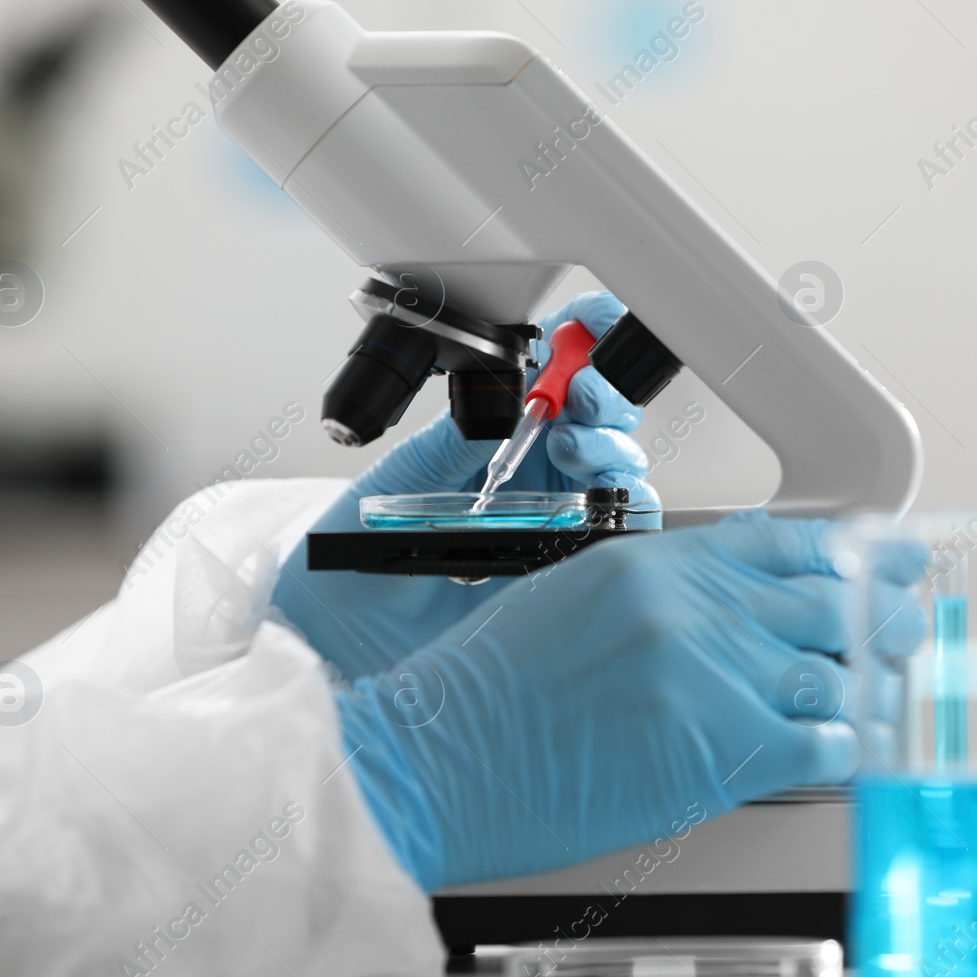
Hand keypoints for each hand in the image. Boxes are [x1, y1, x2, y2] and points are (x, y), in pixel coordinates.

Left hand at [270, 292, 657, 680]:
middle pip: (597, 417)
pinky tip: (601, 494)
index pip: (546, 381)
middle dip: (603, 391)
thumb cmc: (348, 577)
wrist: (344, 652)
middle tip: (580, 392)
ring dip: (611, 442)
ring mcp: (553, 523)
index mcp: (486, 444)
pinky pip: (624, 532)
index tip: (583, 325)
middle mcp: (529, 479)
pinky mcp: (568, 571)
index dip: (575, 345)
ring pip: (619, 466)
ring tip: (572, 444)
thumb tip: (498, 398)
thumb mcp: (395, 486)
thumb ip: (450, 443)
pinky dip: (631, 504)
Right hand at [333, 513, 926, 891]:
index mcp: (655, 562)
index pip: (780, 541)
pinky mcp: (722, 748)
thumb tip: (732, 617)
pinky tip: (854, 746)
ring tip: (892, 692)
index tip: (885, 553)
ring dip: (873, 684)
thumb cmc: (484, 695)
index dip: (848, 549)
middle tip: (910, 622)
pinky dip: (849, 745)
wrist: (438, 760)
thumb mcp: (569, 602)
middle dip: (880, 613)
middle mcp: (693, 607)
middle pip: (823, 599)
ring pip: (836, 668)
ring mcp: (712, 674)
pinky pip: (823, 740)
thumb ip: (660, 597)